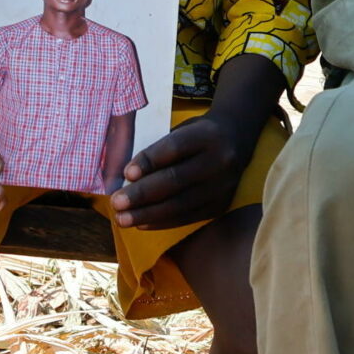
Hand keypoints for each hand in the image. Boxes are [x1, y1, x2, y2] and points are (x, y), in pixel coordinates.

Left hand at [110, 108, 262, 231]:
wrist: (236, 140)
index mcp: (207, 135)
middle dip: (143, 194)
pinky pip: (187, 217)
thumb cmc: (197, 134)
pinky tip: (142, 223)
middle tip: (117, 203)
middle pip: (176, 179)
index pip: (175, 147)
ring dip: (148, 213)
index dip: (150, 161)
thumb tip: (126, 176)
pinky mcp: (220, 205)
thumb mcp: (183, 129)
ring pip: (180, 203)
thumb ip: (160, 149)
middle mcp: (219, 161)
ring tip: (122, 219)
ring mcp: (222, 186)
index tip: (126, 173)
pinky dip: (162, 221)